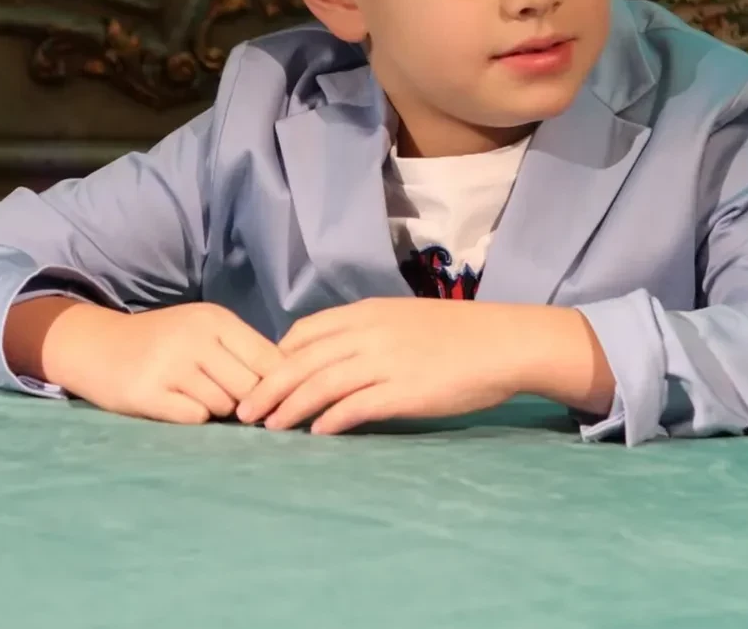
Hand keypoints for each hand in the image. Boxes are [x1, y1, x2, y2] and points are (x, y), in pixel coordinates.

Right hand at [9, 298, 282, 423]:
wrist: (97, 345)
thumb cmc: (164, 341)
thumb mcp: (205, 331)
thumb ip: (244, 352)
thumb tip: (290, 385)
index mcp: (216, 320)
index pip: (269, 359)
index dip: (277, 385)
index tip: (275, 400)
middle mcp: (195, 338)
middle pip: (250, 388)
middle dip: (248, 403)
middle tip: (235, 405)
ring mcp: (170, 365)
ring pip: (223, 406)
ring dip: (218, 411)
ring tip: (198, 397)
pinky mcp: (148, 393)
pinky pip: (194, 419)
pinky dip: (193, 418)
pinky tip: (178, 405)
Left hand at [236, 297, 554, 434]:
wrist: (503, 342)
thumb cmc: (457, 334)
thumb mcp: (403, 320)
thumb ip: (368, 333)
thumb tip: (336, 358)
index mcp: (366, 313)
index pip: (305, 332)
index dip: (278, 357)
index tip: (262, 380)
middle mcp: (368, 333)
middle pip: (302, 360)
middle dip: (268, 387)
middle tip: (244, 413)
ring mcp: (385, 360)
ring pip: (320, 384)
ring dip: (289, 408)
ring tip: (269, 429)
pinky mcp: (403, 390)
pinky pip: (355, 406)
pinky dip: (331, 420)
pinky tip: (317, 434)